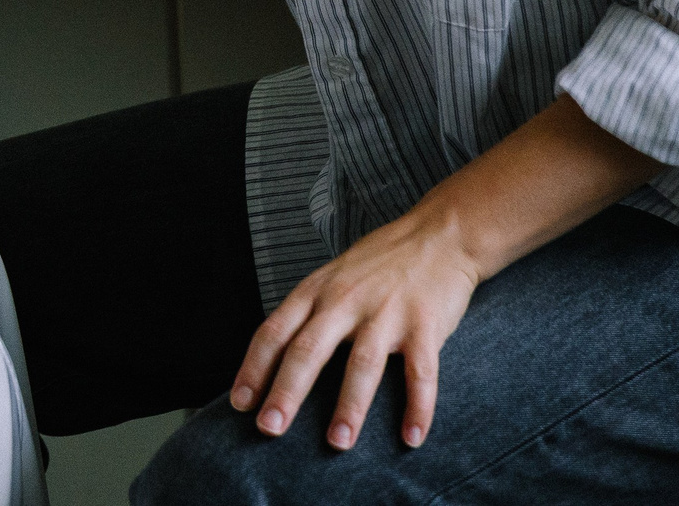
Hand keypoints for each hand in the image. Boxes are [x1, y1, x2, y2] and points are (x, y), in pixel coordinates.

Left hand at [229, 207, 479, 451]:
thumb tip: (276, 361)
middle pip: (308, 350)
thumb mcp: (331, 277)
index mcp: (316, 291)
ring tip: (338, 442)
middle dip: (286, 392)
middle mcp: (345, 301)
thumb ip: (308, 313)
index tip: (239, 403)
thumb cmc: (379, 263)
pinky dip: (418, 407)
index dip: (254, 368)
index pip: (275, 331)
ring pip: (361, 364)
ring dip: (350, 407)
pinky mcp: (424, 324)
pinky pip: (421, 373)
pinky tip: (412, 438)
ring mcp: (386, 312)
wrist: (438, 235)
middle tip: (269, 429)